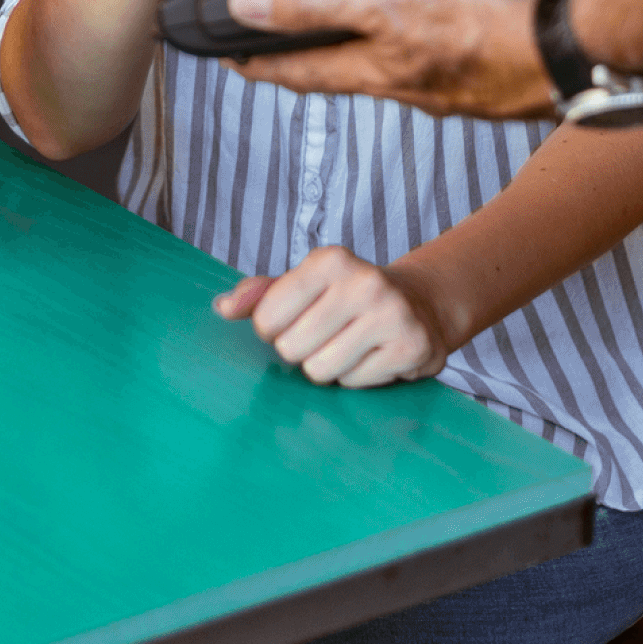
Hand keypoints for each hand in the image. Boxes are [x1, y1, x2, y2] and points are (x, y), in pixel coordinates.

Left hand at [214, 245, 450, 385]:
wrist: (420, 303)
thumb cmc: (347, 296)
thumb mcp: (305, 283)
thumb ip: (260, 293)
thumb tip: (222, 308)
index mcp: (329, 260)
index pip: (267, 316)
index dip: (271, 329)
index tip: (292, 321)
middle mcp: (362, 282)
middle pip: (292, 348)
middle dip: (301, 351)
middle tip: (325, 335)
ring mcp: (391, 314)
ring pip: (322, 370)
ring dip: (329, 367)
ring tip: (349, 345)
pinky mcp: (411, 347)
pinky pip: (355, 383)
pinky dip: (357, 377)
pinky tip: (372, 355)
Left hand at [222, 0, 555, 119]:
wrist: (572, 47)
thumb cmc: (484, 23)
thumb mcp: (381, 0)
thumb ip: (311, 2)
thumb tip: (241, 5)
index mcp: (370, 68)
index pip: (294, 69)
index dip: (254, 61)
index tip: (226, 58)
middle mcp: (402, 84)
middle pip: (335, 71)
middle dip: (301, 58)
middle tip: (272, 49)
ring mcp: (443, 85)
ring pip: (383, 67)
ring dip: (356, 51)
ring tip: (343, 34)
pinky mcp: (481, 75)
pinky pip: (428, 62)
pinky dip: (409, 47)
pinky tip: (423, 34)